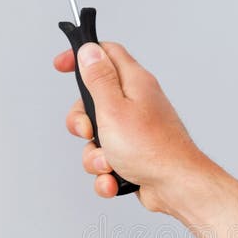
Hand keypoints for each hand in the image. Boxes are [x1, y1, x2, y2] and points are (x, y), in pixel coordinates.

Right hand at [54, 41, 212, 215]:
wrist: (176, 187)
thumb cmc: (151, 149)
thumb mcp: (114, 108)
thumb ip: (99, 78)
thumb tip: (89, 50)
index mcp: (134, 83)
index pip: (106, 53)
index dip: (82, 55)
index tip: (61, 65)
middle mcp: (136, 104)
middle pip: (93, 101)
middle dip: (82, 122)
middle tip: (89, 131)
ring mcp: (136, 131)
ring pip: (97, 137)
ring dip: (95, 156)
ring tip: (109, 162)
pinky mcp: (135, 155)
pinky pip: (107, 161)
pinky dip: (107, 174)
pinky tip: (115, 179)